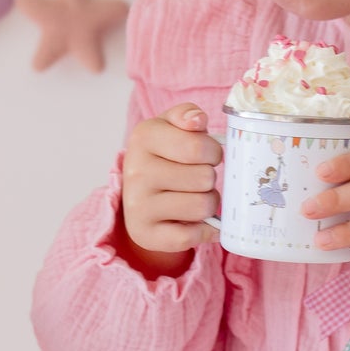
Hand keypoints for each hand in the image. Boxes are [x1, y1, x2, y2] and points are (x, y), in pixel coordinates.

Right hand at [120, 102, 222, 271]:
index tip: (207, 155)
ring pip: (203, 207)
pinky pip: (192, 235)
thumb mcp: (172, 127)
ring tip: (194, 197)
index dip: (213, 152)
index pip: (199, 147)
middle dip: (209, 179)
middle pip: (205, 178)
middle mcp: (136, 171)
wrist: (138, 195)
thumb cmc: (165, 156)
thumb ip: (187, 115)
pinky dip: (202, 230)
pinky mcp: (144, 234)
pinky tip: (193, 221)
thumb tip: (197, 120)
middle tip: (197, 178)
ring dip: (208, 203)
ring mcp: (138, 205)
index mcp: (143, 137)